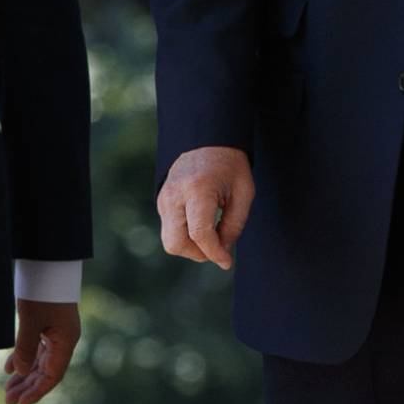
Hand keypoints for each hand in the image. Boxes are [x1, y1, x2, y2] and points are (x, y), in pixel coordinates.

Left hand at [3, 299, 79, 403]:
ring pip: (40, 361)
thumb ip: (24, 347)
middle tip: (9, 401)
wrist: (47, 260)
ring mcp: (56, 331)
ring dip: (24, 375)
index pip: (52, 376)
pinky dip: (24, 358)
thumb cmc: (41, 289)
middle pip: (46, 371)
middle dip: (28, 387)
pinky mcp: (48, 323)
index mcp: (66, 341)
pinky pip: (37, 348)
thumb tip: (18, 372)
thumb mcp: (30, 319)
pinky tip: (9, 368)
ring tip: (7, 390)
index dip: (36, 392)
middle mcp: (64, 339)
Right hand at [157, 146, 253, 269]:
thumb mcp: (243, 194)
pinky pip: (170, 231)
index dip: (214, 253)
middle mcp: (175, 195)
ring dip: (192, 247)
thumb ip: (233, 226)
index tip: (227, 262)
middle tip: (218, 249)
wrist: (207, 141)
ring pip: (171, 241)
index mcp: (197, 189)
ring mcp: (164, 198)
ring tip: (213, 235)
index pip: (199, 234)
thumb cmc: (230, 167)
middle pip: (176, 243)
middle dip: (198, 254)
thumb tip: (221, 253)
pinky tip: (202, 226)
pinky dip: (186, 237)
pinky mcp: (161, 202)